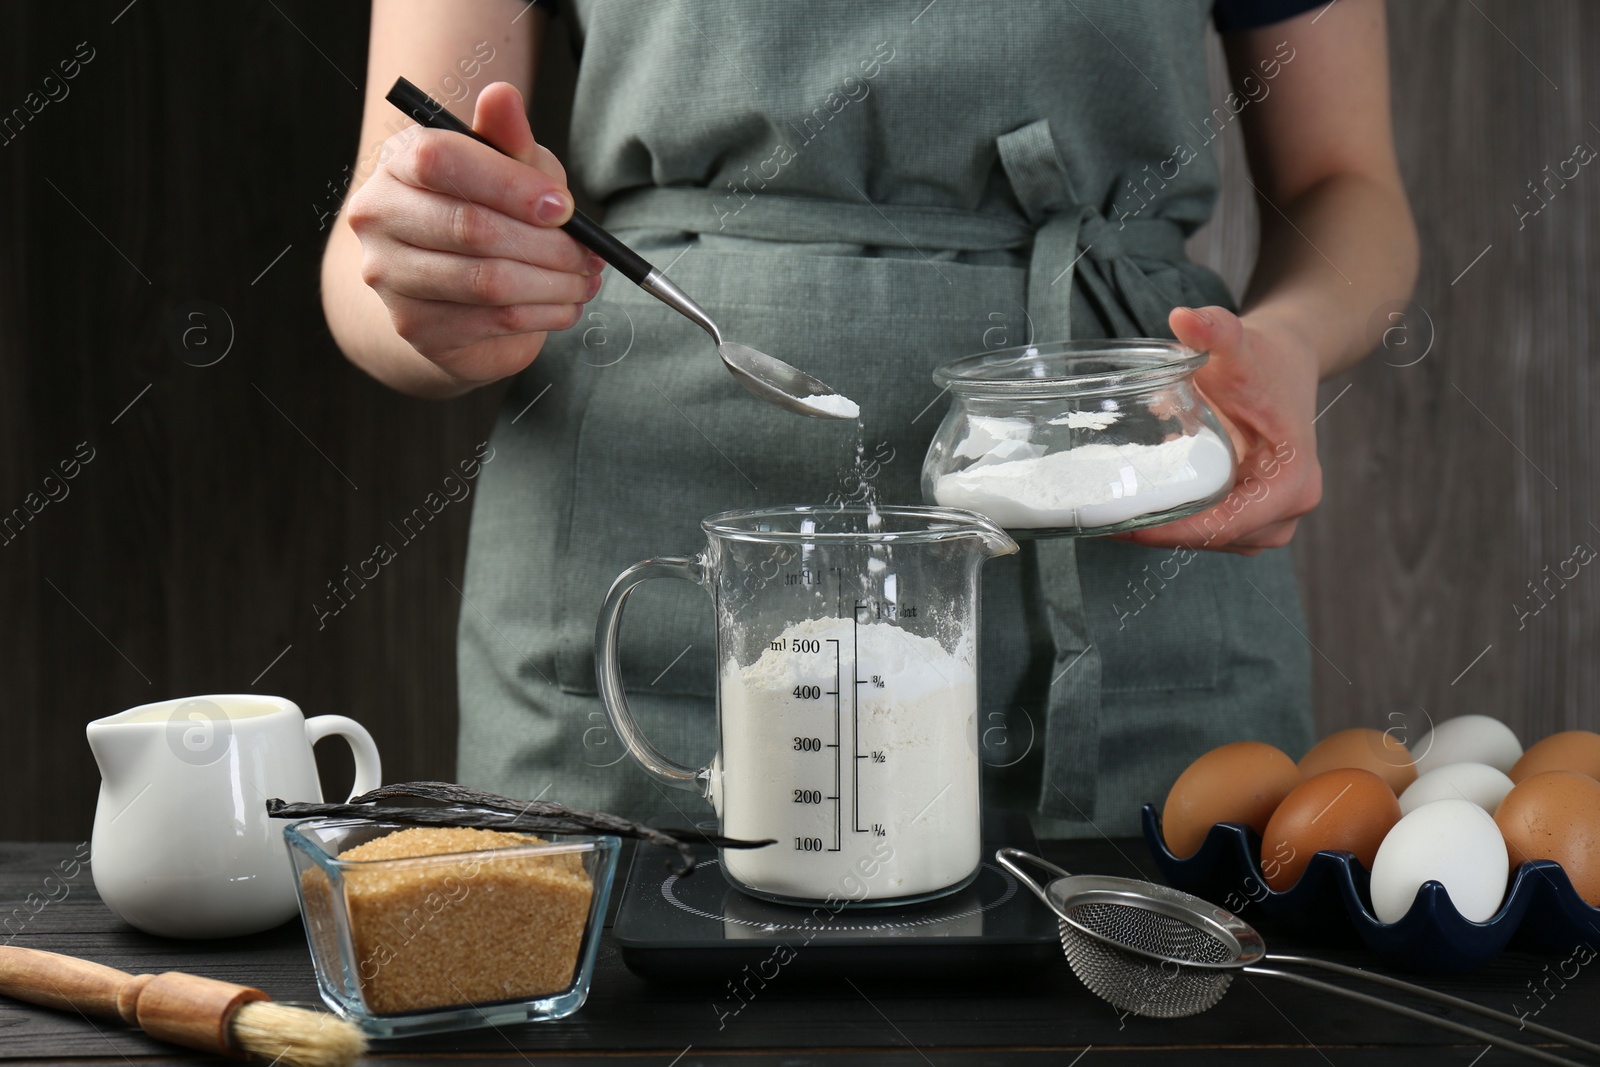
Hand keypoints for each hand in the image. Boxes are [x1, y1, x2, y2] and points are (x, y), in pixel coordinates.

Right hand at [344, 82, 603, 386]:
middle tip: (589, 253)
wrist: (451, 294)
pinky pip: (496, 321)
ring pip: (489, 282)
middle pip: (471, 228)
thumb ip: (507, 137)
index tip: (563, 206)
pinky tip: (567, 304)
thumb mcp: (505, 168)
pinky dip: (546, 314)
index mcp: (397, 164)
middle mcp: (379, 218)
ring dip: (554, 283)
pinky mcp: (416, 327)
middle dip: (547, 244)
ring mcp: (390, 278)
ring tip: (586, 279)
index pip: (441, 161)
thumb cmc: (485, 213)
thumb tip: (503, 95)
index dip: (511, 185)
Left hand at [1114, 305, 1323, 554]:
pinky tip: (1138, 510)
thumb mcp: (1239, 344)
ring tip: (1113, 518)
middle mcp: (1290, 507)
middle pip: (1216, 540)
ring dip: (1167, 535)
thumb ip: (1216, 330)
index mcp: (1293, 480)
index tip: (1127, 528)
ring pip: (1213, 542)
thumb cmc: (1262, 359)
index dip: (1175, 531)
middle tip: (1105, 521)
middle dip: (1163, 536)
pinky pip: (1212, 532)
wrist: (1282, 362)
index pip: (1226, 523)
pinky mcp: (1254, 515)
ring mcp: (1273, 517)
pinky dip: (1178, 525)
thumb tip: (1184, 317)